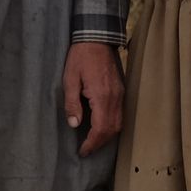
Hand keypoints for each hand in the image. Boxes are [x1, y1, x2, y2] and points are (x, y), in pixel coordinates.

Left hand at [61, 41, 123, 155]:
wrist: (97, 38)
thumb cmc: (80, 57)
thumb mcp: (70, 79)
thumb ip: (72, 103)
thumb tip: (74, 124)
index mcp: (101, 96)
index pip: (100, 128)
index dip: (92, 143)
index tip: (82, 151)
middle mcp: (115, 97)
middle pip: (112, 129)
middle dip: (99, 143)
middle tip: (86, 150)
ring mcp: (120, 94)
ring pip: (119, 123)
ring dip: (107, 136)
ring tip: (93, 142)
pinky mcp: (121, 90)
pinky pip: (120, 114)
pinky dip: (112, 125)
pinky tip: (101, 127)